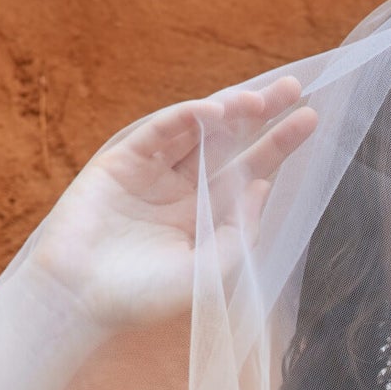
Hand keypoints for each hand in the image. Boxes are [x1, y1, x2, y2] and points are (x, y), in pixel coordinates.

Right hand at [28, 76, 317, 333]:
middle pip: (228, 142)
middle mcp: (181, 189)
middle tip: (295, 88)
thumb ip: (237, 233)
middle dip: (260, 114)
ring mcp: (151, 172)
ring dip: (228, 110)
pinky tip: (215, 112)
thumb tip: (262, 186)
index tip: (309, 120)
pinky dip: (185, 119)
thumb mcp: (205, 272)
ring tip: (261, 99)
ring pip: (197, 130)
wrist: (81, 301)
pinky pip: (158, 132)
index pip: (248, 171)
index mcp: (204, 216)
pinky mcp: (121, 162)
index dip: (277, 145)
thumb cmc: (141, 297)